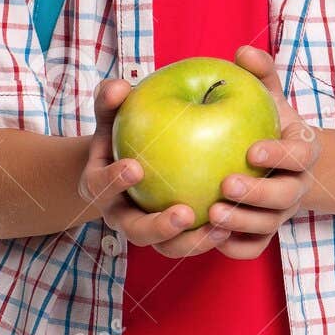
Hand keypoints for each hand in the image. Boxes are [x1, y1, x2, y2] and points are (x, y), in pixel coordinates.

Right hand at [77, 77, 227, 259]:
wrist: (129, 160)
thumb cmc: (122, 130)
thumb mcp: (111, 112)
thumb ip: (111, 99)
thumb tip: (119, 87)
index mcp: (99, 186)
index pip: (100, 187)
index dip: (114, 181)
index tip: (136, 168)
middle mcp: (121, 215)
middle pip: (136, 231)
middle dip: (159, 228)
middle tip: (184, 213)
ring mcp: (149, 230)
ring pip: (168, 247)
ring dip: (193, 241)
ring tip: (221, 226)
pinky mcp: (174, 237)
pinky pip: (192, 242)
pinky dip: (212, 236)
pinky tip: (235, 223)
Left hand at [199, 45, 322, 260]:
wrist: (286, 165)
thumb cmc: (270, 124)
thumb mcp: (270, 97)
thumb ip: (261, 75)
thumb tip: (242, 51)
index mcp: (302, 152)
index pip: (299, 156)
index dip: (279, 156)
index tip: (251, 150)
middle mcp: (296, 186)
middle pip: (285, 197)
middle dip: (257, 194)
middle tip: (225, 184)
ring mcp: (282, 213)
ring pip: (269, 225)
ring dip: (242, 222)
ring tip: (212, 212)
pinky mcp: (266, 232)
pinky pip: (255, 247)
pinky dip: (237, 247)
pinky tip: (211, 237)